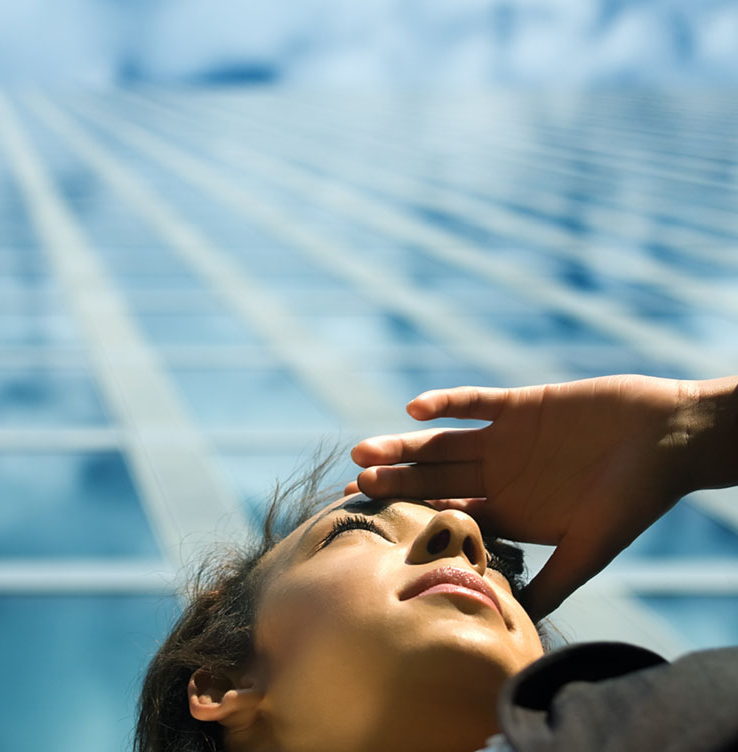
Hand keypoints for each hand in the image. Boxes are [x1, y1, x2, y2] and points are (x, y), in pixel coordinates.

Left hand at [350, 375, 733, 619]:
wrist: (667, 438)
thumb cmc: (634, 498)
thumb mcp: (591, 548)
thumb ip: (553, 582)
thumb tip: (516, 624)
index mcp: (508, 511)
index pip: (448, 517)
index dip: (411, 519)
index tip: (372, 523)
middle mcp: (498, 475)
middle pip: (435, 479)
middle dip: (397, 482)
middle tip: (357, 485)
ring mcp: (504, 439)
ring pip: (443, 442)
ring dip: (406, 445)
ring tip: (367, 450)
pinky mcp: (518, 404)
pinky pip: (474, 401)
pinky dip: (446, 403)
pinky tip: (415, 409)